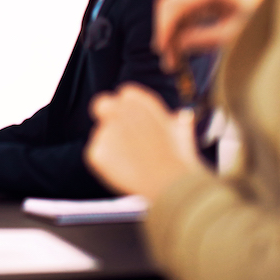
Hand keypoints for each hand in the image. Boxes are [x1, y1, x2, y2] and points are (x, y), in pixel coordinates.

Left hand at [86, 84, 198, 200]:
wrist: (170, 184)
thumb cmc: (179, 160)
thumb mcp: (182, 132)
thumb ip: (176, 121)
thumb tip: (181, 117)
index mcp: (140, 102)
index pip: (125, 95)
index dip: (128, 109)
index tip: (134, 122)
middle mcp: (119, 111)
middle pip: (102, 104)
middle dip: (106, 116)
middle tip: (118, 136)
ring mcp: (105, 131)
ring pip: (102, 136)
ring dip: (112, 147)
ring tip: (136, 164)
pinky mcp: (96, 152)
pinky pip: (97, 156)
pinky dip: (107, 164)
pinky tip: (126, 172)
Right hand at [154, 0, 257, 73]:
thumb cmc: (263, 21)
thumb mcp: (236, 34)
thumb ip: (204, 38)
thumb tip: (177, 45)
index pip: (172, 5)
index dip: (163, 29)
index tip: (162, 53)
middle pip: (169, 7)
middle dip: (165, 35)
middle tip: (169, 64)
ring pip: (174, 12)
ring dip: (172, 36)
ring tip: (175, 64)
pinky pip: (183, 15)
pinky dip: (180, 33)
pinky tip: (183, 52)